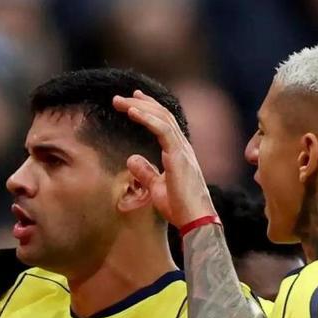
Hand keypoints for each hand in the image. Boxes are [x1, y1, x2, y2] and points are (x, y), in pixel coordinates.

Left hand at [112, 90, 215, 227]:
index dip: (149, 110)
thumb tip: (131, 159)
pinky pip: (164, 130)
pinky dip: (148, 118)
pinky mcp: (179, 157)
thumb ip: (145, 172)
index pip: (165, 123)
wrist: (196, 221)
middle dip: (141, 103)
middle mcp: (183, 147)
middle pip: (163, 116)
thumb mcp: (156, 188)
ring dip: (140, 107)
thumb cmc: (180, 208)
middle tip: (121, 97)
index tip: (133, 101)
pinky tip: (133, 112)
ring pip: (163, 118)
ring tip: (121, 101)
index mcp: (179, 153)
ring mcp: (183, 150)